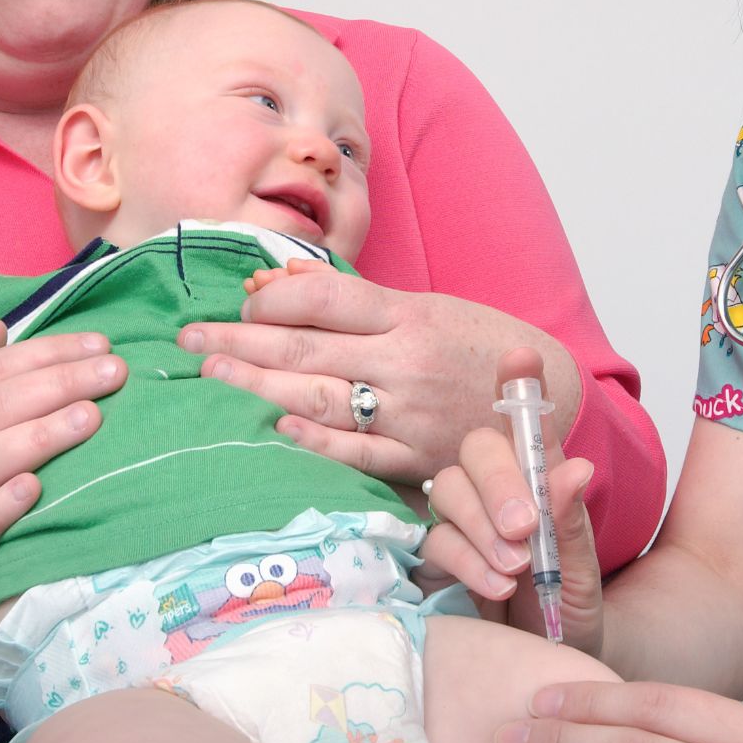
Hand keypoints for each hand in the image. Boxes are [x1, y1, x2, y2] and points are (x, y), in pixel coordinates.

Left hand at [182, 267, 583, 484]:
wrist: (553, 402)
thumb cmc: (480, 347)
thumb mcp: (429, 307)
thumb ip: (358, 303)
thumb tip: (277, 282)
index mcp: (409, 315)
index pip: (323, 297)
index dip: (272, 300)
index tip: (241, 305)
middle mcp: (405, 362)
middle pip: (303, 348)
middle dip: (236, 343)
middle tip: (188, 340)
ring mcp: (408, 414)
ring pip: (316, 399)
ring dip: (254, 388)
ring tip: (211, 376)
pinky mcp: (415, 459)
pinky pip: (352, 452)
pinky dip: (311, 440)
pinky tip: (272, 428)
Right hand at [420, 349, 602, 647]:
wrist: (552, 665)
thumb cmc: (571, 610)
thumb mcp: (583, 569)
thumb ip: (572, 520)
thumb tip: (574, 467)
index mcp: (537, 477)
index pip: (524, 420)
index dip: (517, 383)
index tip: (520, 356)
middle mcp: (497, 490)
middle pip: (475, 450)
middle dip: (498, 483)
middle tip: (525, 527)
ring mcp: (464, 521)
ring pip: (449, 490)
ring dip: (481, 527)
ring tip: (518, 569)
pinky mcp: (439, 558)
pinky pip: (435, 541)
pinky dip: (467, 561)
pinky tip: (497, 586)